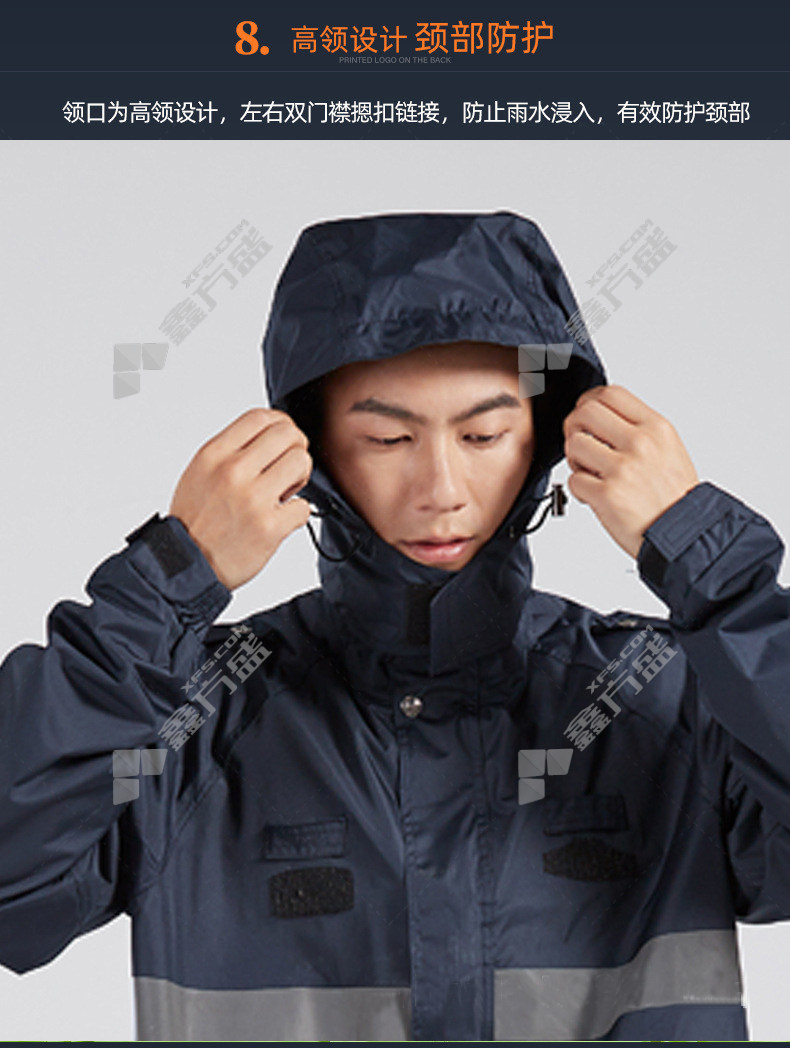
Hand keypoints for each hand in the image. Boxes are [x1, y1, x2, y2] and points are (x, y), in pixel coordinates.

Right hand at [168, 408, 311, 590]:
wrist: (187, 565)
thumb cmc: (195, 520)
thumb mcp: (200, 471)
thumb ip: (231, 450)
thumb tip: (270, 432)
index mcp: (214, 455)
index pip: (260, 417)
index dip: (281, 423)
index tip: (284, 437)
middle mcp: (232, 472)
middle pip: (288, 434)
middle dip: (295, 449)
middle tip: (286, 469)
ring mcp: (252, 499)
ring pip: (301, 462)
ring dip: (300, 478)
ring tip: (284, 493)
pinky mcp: (269, 527)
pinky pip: (304, 505)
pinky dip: (296, 513)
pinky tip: (279, 518)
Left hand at [563, 385, 698, 559]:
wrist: (685, 534)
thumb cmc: (674, 497)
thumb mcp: (668, 449)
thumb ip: (638, 429)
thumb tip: (602, 416)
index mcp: (656, 428)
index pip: (610, 393)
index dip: (590, 402)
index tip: (587, 416)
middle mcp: (640, 443)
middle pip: (585, 412)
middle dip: (575, 428)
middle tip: (582, 444)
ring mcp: (623, 468)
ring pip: (574, 444)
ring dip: (575, 460)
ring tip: (590, 473)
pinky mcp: (608, 495)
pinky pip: (573, 480)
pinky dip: (579, 490)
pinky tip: (594, 495)